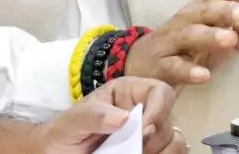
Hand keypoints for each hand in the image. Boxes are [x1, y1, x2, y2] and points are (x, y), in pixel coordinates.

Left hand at [40, 77, 186, 153]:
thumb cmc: (62, 135)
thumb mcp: (72, 122)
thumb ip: (94, 115)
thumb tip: (123, 118)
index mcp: (128, 94)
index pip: (159, 91)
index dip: (159, 109)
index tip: (144, 130)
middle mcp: (143, 111)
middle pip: (168, 120)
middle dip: (153, 138)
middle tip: (132, 150)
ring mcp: (148, 133)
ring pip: (175, 140)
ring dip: (161, 151)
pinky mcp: (149, 151)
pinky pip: (172, 153)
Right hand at [125, 0, 238, 86]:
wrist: (146, 64)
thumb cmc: (195, 45)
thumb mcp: (228, 34)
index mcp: (207, 6)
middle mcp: (189, 18)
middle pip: (206, 10)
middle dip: (226, 11)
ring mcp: (173, 41)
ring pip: (190, 34)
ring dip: (209, 36)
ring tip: (230, 40)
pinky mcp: (161, 66)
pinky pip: (174, 67)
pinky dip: (188, 71)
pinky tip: (204, 76)